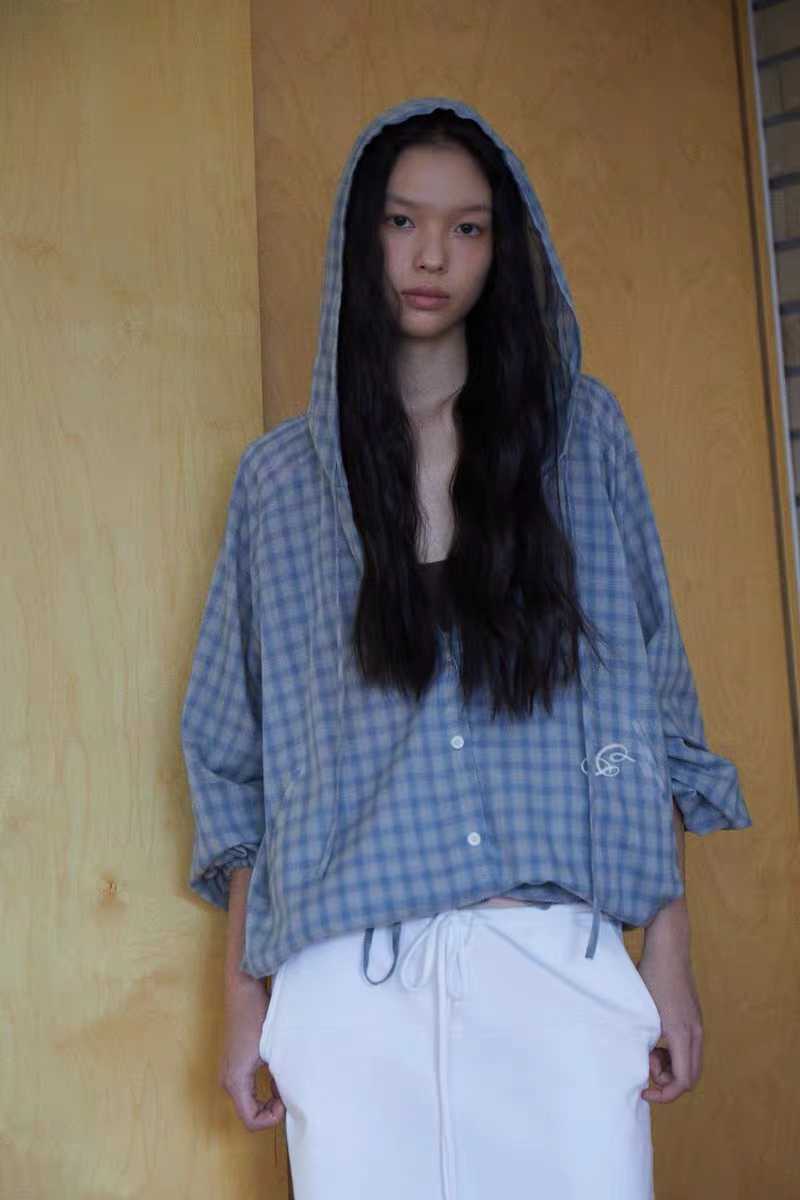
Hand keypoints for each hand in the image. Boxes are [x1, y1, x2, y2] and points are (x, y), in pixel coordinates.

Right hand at [219, 972, 285, 1129]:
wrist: (243, 989)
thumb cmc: (256, 1016)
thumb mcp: (272, 1050)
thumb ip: (279, 1078)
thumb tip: (289, 1096)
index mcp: (234, 1081)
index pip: (251, 1121)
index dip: (271, 1119)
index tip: (286, 1101)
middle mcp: (227, 1081)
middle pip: (249, 1113)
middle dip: (270, 1109)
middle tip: (288, 1094)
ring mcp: (229, 1071)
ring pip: (249, 1101)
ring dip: (267, 1098)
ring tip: (284, 1083)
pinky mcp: (233, 1062)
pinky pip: (248, 1087)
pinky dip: (262, 1087)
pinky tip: (276, 1074)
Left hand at [637, 942, 703, 1103]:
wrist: (669, 949)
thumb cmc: (651, 976)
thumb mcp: (640, 1012)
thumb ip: (641, 1041)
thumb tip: (637, 1065)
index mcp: (682, 1034)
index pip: (683, 1081)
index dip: (664, 1094)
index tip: (644, 1091)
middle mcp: (695, 1032)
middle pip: (691, 1076)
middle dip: (667, 1080)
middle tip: (646, 1066)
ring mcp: (697, 1025)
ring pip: (690, 1063)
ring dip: (670, 1066)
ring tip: (648, 1051)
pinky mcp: (694, 1018)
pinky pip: (688, 1048)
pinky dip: (673, 1053)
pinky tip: (655, 1040)